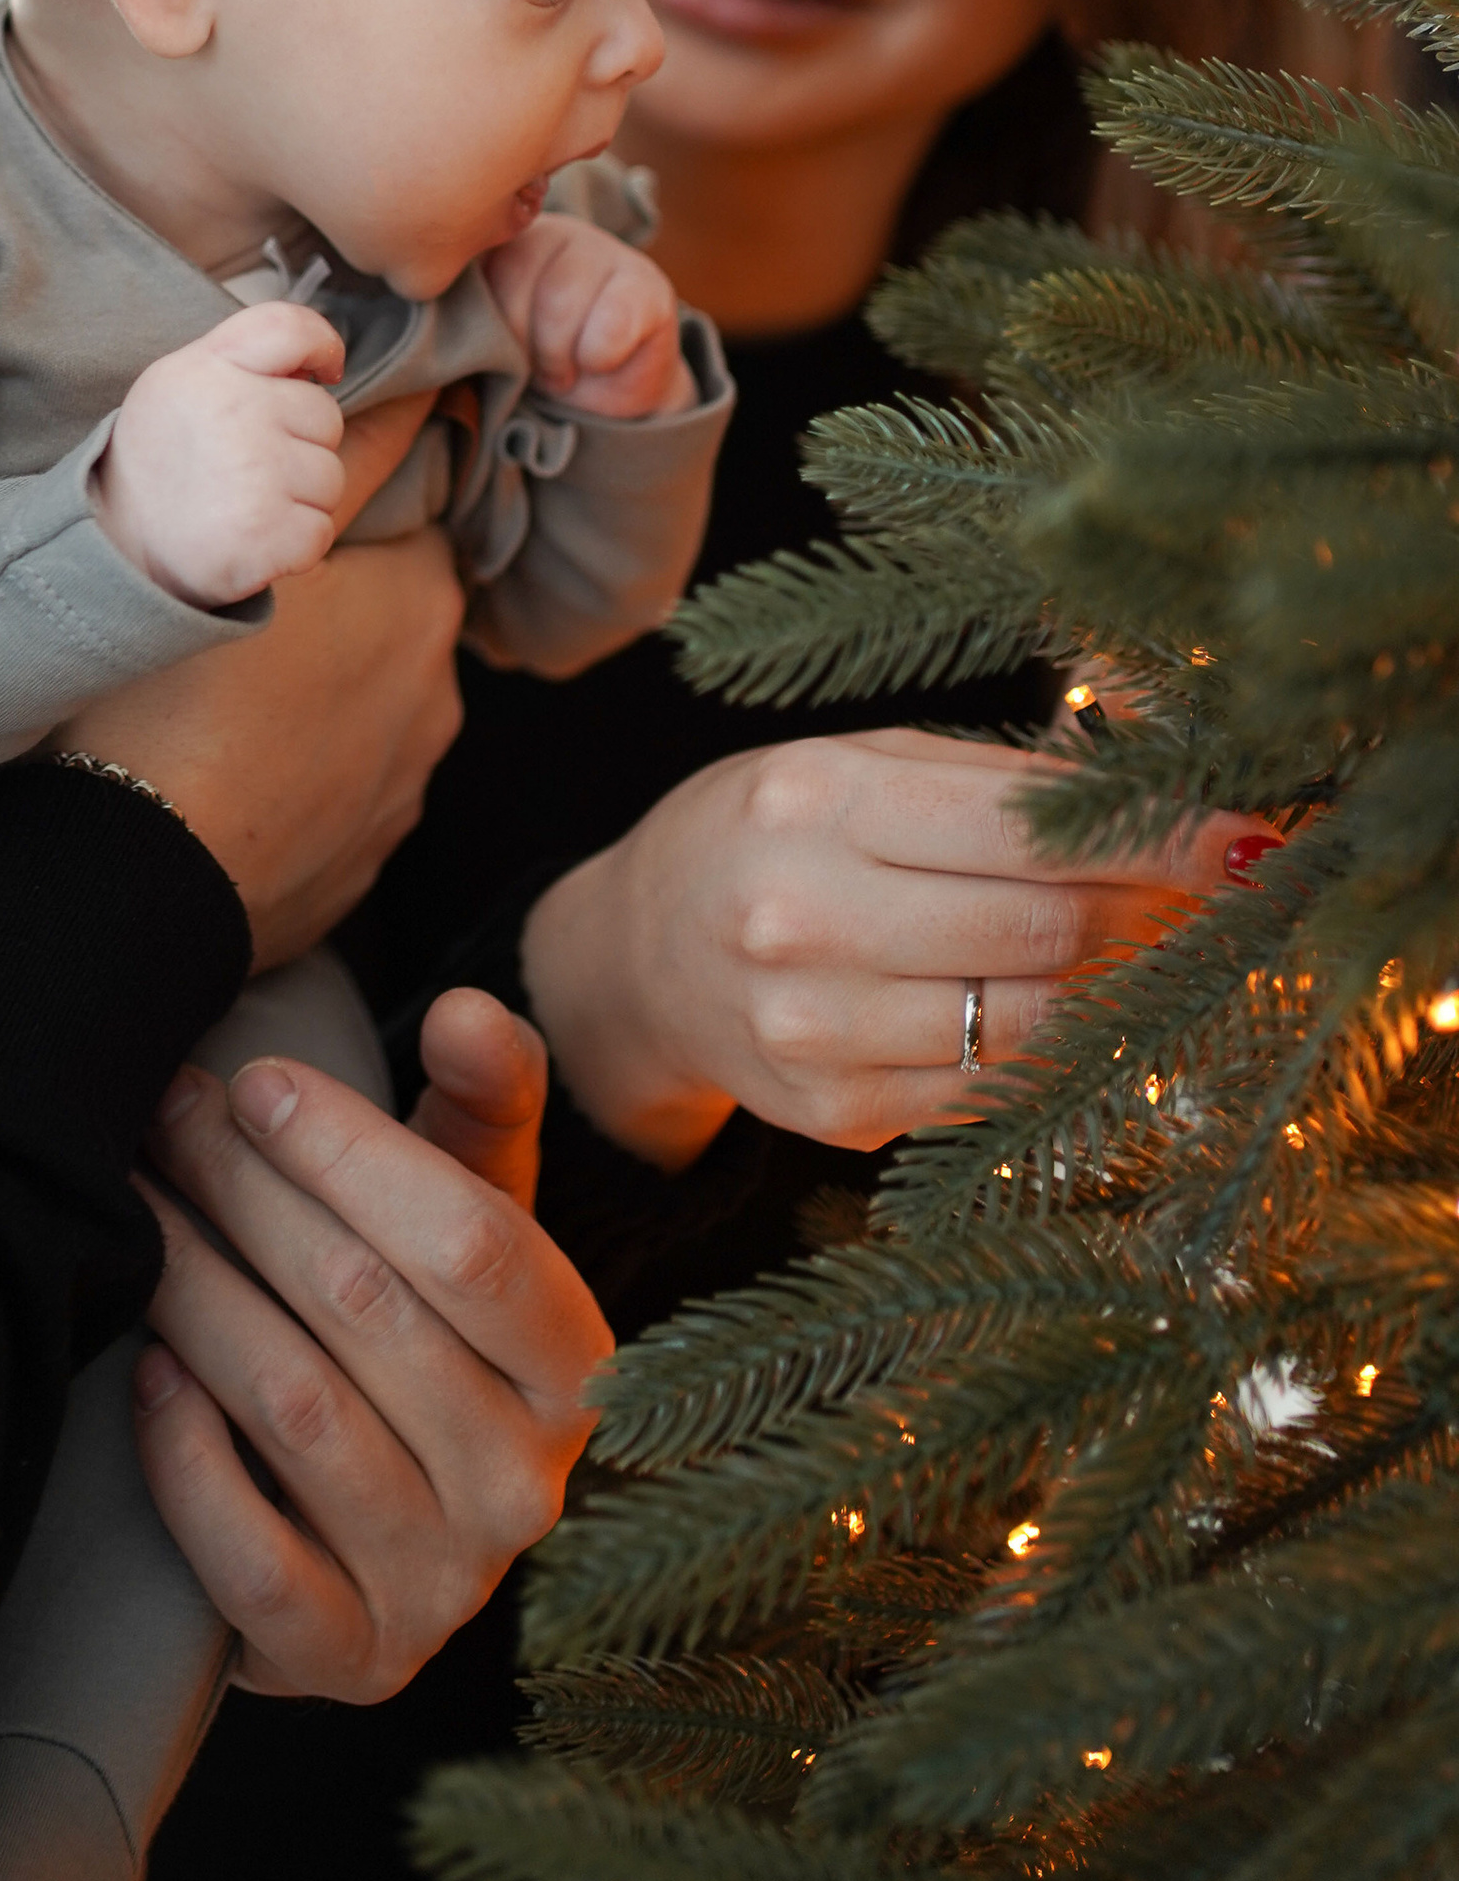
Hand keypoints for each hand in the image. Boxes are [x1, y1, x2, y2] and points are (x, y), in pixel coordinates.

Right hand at [59, 387, 459, 967]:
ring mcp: (406, 781)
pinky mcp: (367, 853)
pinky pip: (343, 782)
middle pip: (388, 607)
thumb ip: (343, 471)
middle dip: (334, 597)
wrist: (137, 883)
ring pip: (367, 698)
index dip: (340, 499)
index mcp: (418, 601)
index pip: (406, 511)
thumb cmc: (172, 700)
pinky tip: (239, 765)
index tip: (284, 509)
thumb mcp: (246, 552)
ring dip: (324, 686)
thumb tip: (419, 400)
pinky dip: (306, 766)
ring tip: (228, 697)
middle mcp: (435, 689)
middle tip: (239, 601)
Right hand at [94, 301, 346, 606]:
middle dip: (302, 446)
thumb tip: (318, 367)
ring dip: (301, 499)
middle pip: (325, 416)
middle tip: (249, 468)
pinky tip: (253, 539)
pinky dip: (295, 544)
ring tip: (247, 504)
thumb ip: (242, 363)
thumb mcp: (180, 386)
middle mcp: (233, 413)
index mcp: (207, 369)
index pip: (288, 327)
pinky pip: (320, 531)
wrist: (115, 547)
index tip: (327, 370)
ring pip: (329, 478)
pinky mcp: (266, 535)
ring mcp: (253, 475)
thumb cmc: (160, 462)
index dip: (323, 343)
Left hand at [131, 1020, 604, 1700]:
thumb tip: (469, 1007)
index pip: (470, 1239)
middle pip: (365, 1308)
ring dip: (196, 1295)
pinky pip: (252, 1562)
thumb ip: (486, 1102)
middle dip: (245, 1193)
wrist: (391, 1531)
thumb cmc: (428, 1328)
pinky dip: (186, 1462)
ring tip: (136, 1215)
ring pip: (295, 1411)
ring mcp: (442, 1586)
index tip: (252, 1081)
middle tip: (165, 1117)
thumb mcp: (476, 1211)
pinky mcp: (350, 1659)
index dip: (349, 1150)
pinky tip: (145, 1374)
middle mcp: (526, 1488)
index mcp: (580, 1367)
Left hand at [484, 213, 693, 418]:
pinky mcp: (646, 283)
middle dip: (519, 341)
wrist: (606, 392)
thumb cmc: (535, 366)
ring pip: (559, 302)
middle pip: (515, 276)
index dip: (486, 320)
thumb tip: (442, 308)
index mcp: (503, 240)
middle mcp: (552, 232)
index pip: (474, 260)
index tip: (499, 348)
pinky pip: (610, 326)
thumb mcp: (489, 338)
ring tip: (562, 371)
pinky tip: (601, 362)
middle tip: (534, 367)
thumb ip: (468, 309)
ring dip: (556, 357)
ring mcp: (603, 249)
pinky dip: (598, 359)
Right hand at [520, 725, 1282, 1165]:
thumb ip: (1004, 787)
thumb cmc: (775, 833)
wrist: (640, 953)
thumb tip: (1170, 819)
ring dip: (1115, 989)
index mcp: (813, 802)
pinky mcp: (832, 1112)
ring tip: (1137, 948)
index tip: (1241, 843)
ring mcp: (813, 1030)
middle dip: (1149, 916)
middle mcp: (802, 918)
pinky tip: (1065, 1006)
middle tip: (1203, 898)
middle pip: (1044, 932)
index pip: (1028, 832)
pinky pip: (993, 1091)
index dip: (1155, 842)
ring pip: (1033, 1024)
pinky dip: (1054, 1050)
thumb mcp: (863, 767)